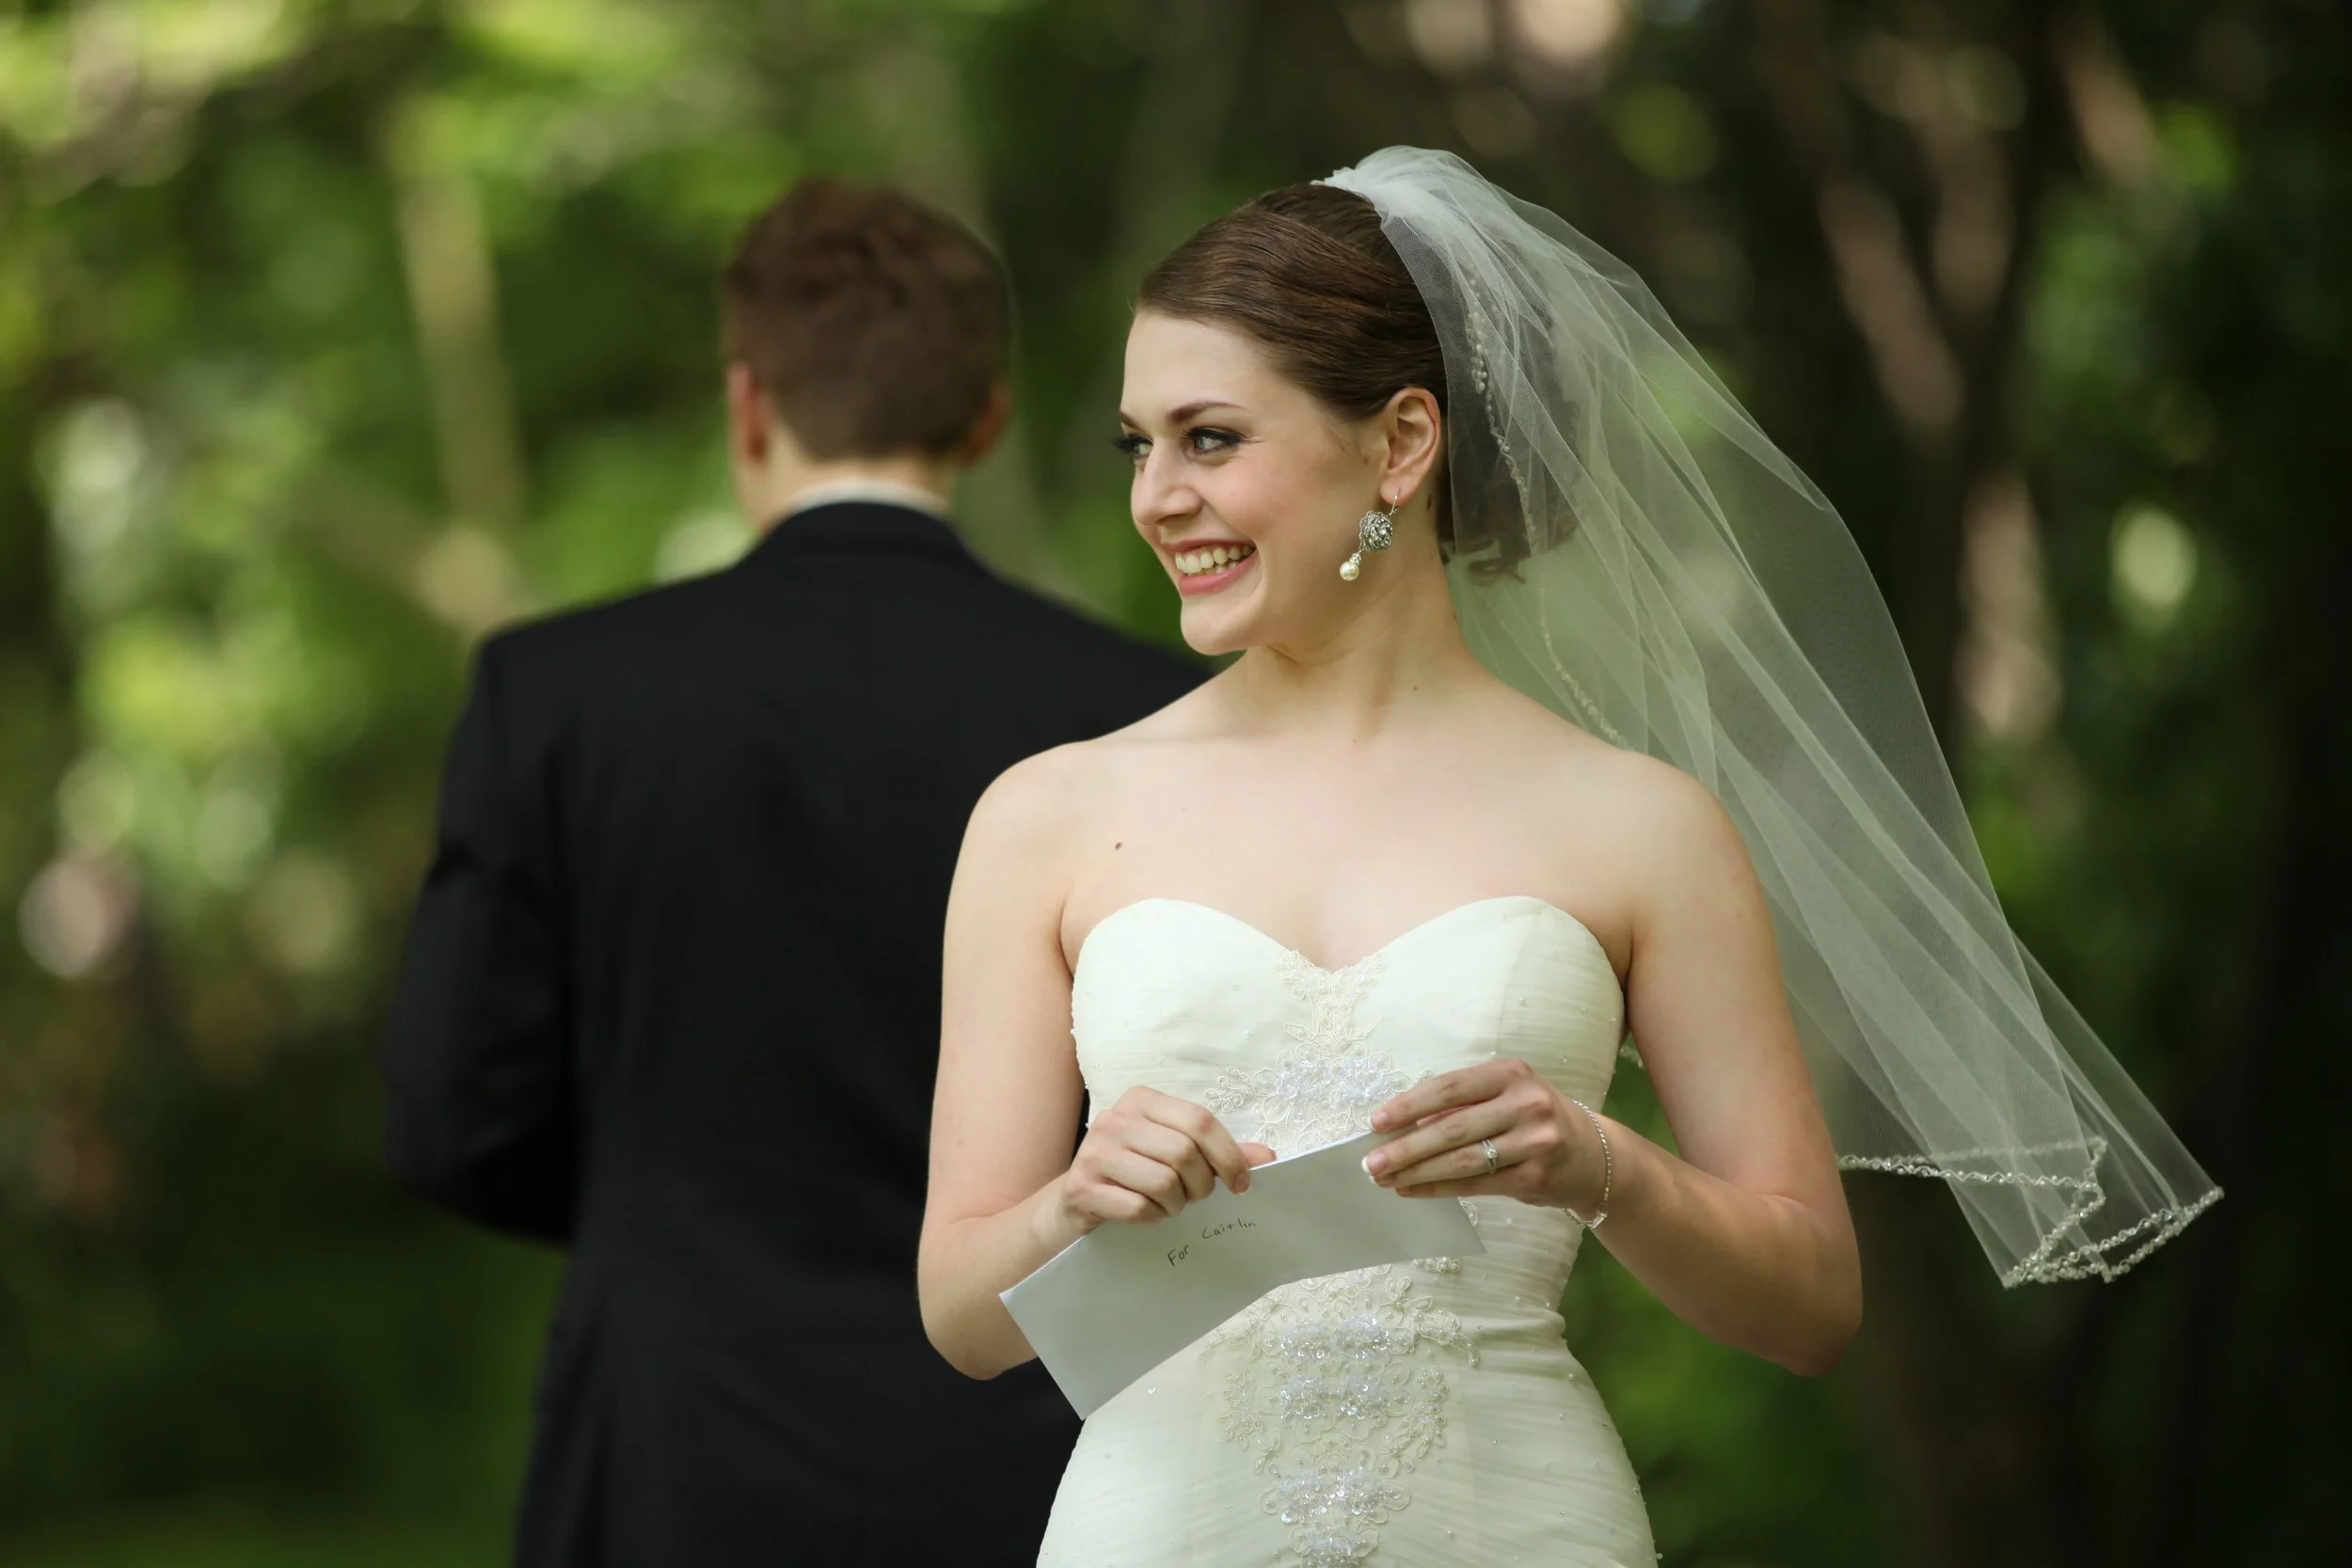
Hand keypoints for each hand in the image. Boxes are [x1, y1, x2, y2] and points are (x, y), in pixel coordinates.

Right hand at [1052, 1086, 1274, 1237]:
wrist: (1075, 1202)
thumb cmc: (1133, 1174)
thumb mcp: (1174, 1154)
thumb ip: (1217, 1152)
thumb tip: (1267, 1157)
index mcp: (1142, 1100)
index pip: (1200, 1121)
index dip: (1229, 1155)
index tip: (1241, 1184)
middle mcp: (1115, 1118)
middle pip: (1184, 1153)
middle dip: (1201, 1186)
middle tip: (1196, 1198)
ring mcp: (1095, 1152)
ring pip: (1163, 1182)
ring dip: (1175, 1204)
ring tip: (1167, 1204)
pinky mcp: (1082, 1187)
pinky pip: (1138, 1208)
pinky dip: (1152, 1218)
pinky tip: (1145, 1214)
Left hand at [1364, 1058, 1604, 1211]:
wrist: (1593, 1155)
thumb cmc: (1534, 1120)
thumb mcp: (1505, 1097)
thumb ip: (1461, 1106)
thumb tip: (1401, 1126)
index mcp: (1511, 1074)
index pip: (1449, 1087)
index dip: (1409, 1105)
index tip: (1376, 1122)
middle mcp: (1526, 1104)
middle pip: (1452, 1128)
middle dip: (1406, 1147)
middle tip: (1371, 1161)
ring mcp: (1534, 1142)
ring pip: (1462, 1160)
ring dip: (1417, 1171)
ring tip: (1385, 1179)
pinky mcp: (1535, 1177)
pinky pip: (1476, 1184)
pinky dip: (1439, 1188)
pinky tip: (1413, 1189)